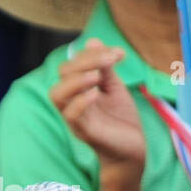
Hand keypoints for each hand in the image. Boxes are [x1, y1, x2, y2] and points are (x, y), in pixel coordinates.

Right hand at [50, 39, 146, 168]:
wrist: (132, 150)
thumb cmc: (121, 120)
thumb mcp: (115, 88)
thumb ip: (105, 68)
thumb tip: (92, 40)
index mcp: (78, 91)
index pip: (71, 65)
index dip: (92, 53)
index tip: (119, 54)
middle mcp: (72, 103)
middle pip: (62, 75)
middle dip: (85, 61)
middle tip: (110, 61)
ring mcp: (75, 118)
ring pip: (57, 95)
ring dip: (76, 80)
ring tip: (98, 76)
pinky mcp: (84, 132)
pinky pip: (71, 115)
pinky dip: (81, 101)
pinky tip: (97, 94)